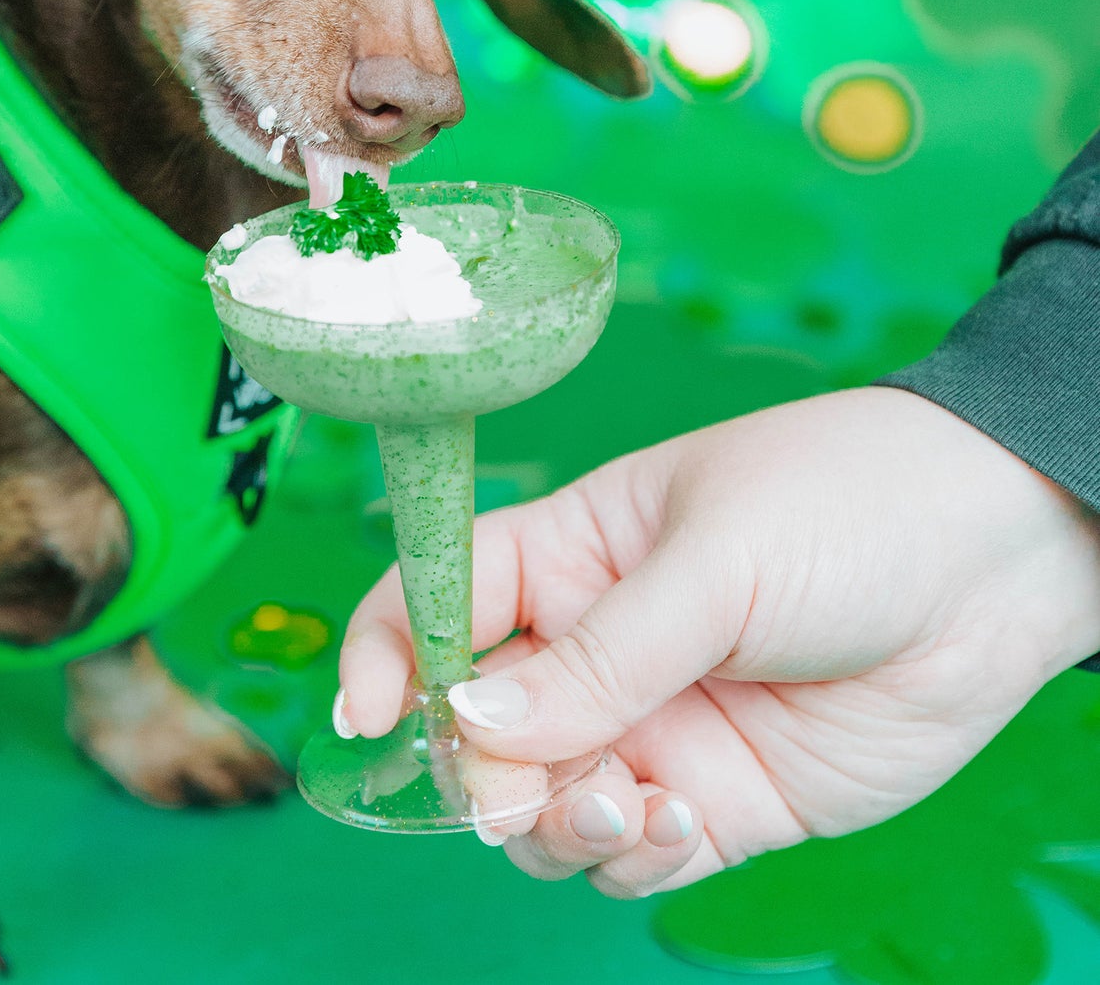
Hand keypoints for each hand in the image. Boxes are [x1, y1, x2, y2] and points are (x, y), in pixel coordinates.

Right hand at [338, 389, 1099, 896]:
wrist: (1000, 561)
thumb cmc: (844, 504)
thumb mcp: (715, 559)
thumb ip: (601, 652)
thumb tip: (470, 718)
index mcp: (570, 553)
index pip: (438, 596)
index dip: (383, 649)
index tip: (366, 715)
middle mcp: (595, 647)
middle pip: (475, 728)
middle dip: (482, 771)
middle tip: (530, 786)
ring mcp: (653, 726)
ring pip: (542, 807)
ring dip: (554, 828)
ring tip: (624, 805)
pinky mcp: (718, 800)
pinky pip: (631, 853)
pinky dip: (630, 861)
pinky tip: (681, 828)